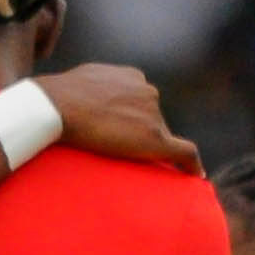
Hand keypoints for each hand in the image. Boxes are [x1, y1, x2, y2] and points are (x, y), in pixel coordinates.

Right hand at [40, 63, 203, 174]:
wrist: (58, 106)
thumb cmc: (58, 96)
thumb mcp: (78, 82)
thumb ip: (91, 88)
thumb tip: (75, 100)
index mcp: (131, 77)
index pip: (141, 101)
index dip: (133, 118)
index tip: (127, 131)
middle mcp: (148, 91)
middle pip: (152, 119)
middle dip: (140, 134)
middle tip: (118, 152)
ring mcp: (153, 114)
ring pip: (158, 137)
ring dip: (147, 149)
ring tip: (126, 164)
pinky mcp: (155, 138)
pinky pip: (183, 152)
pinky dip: (191, 164)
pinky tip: (196, 177)